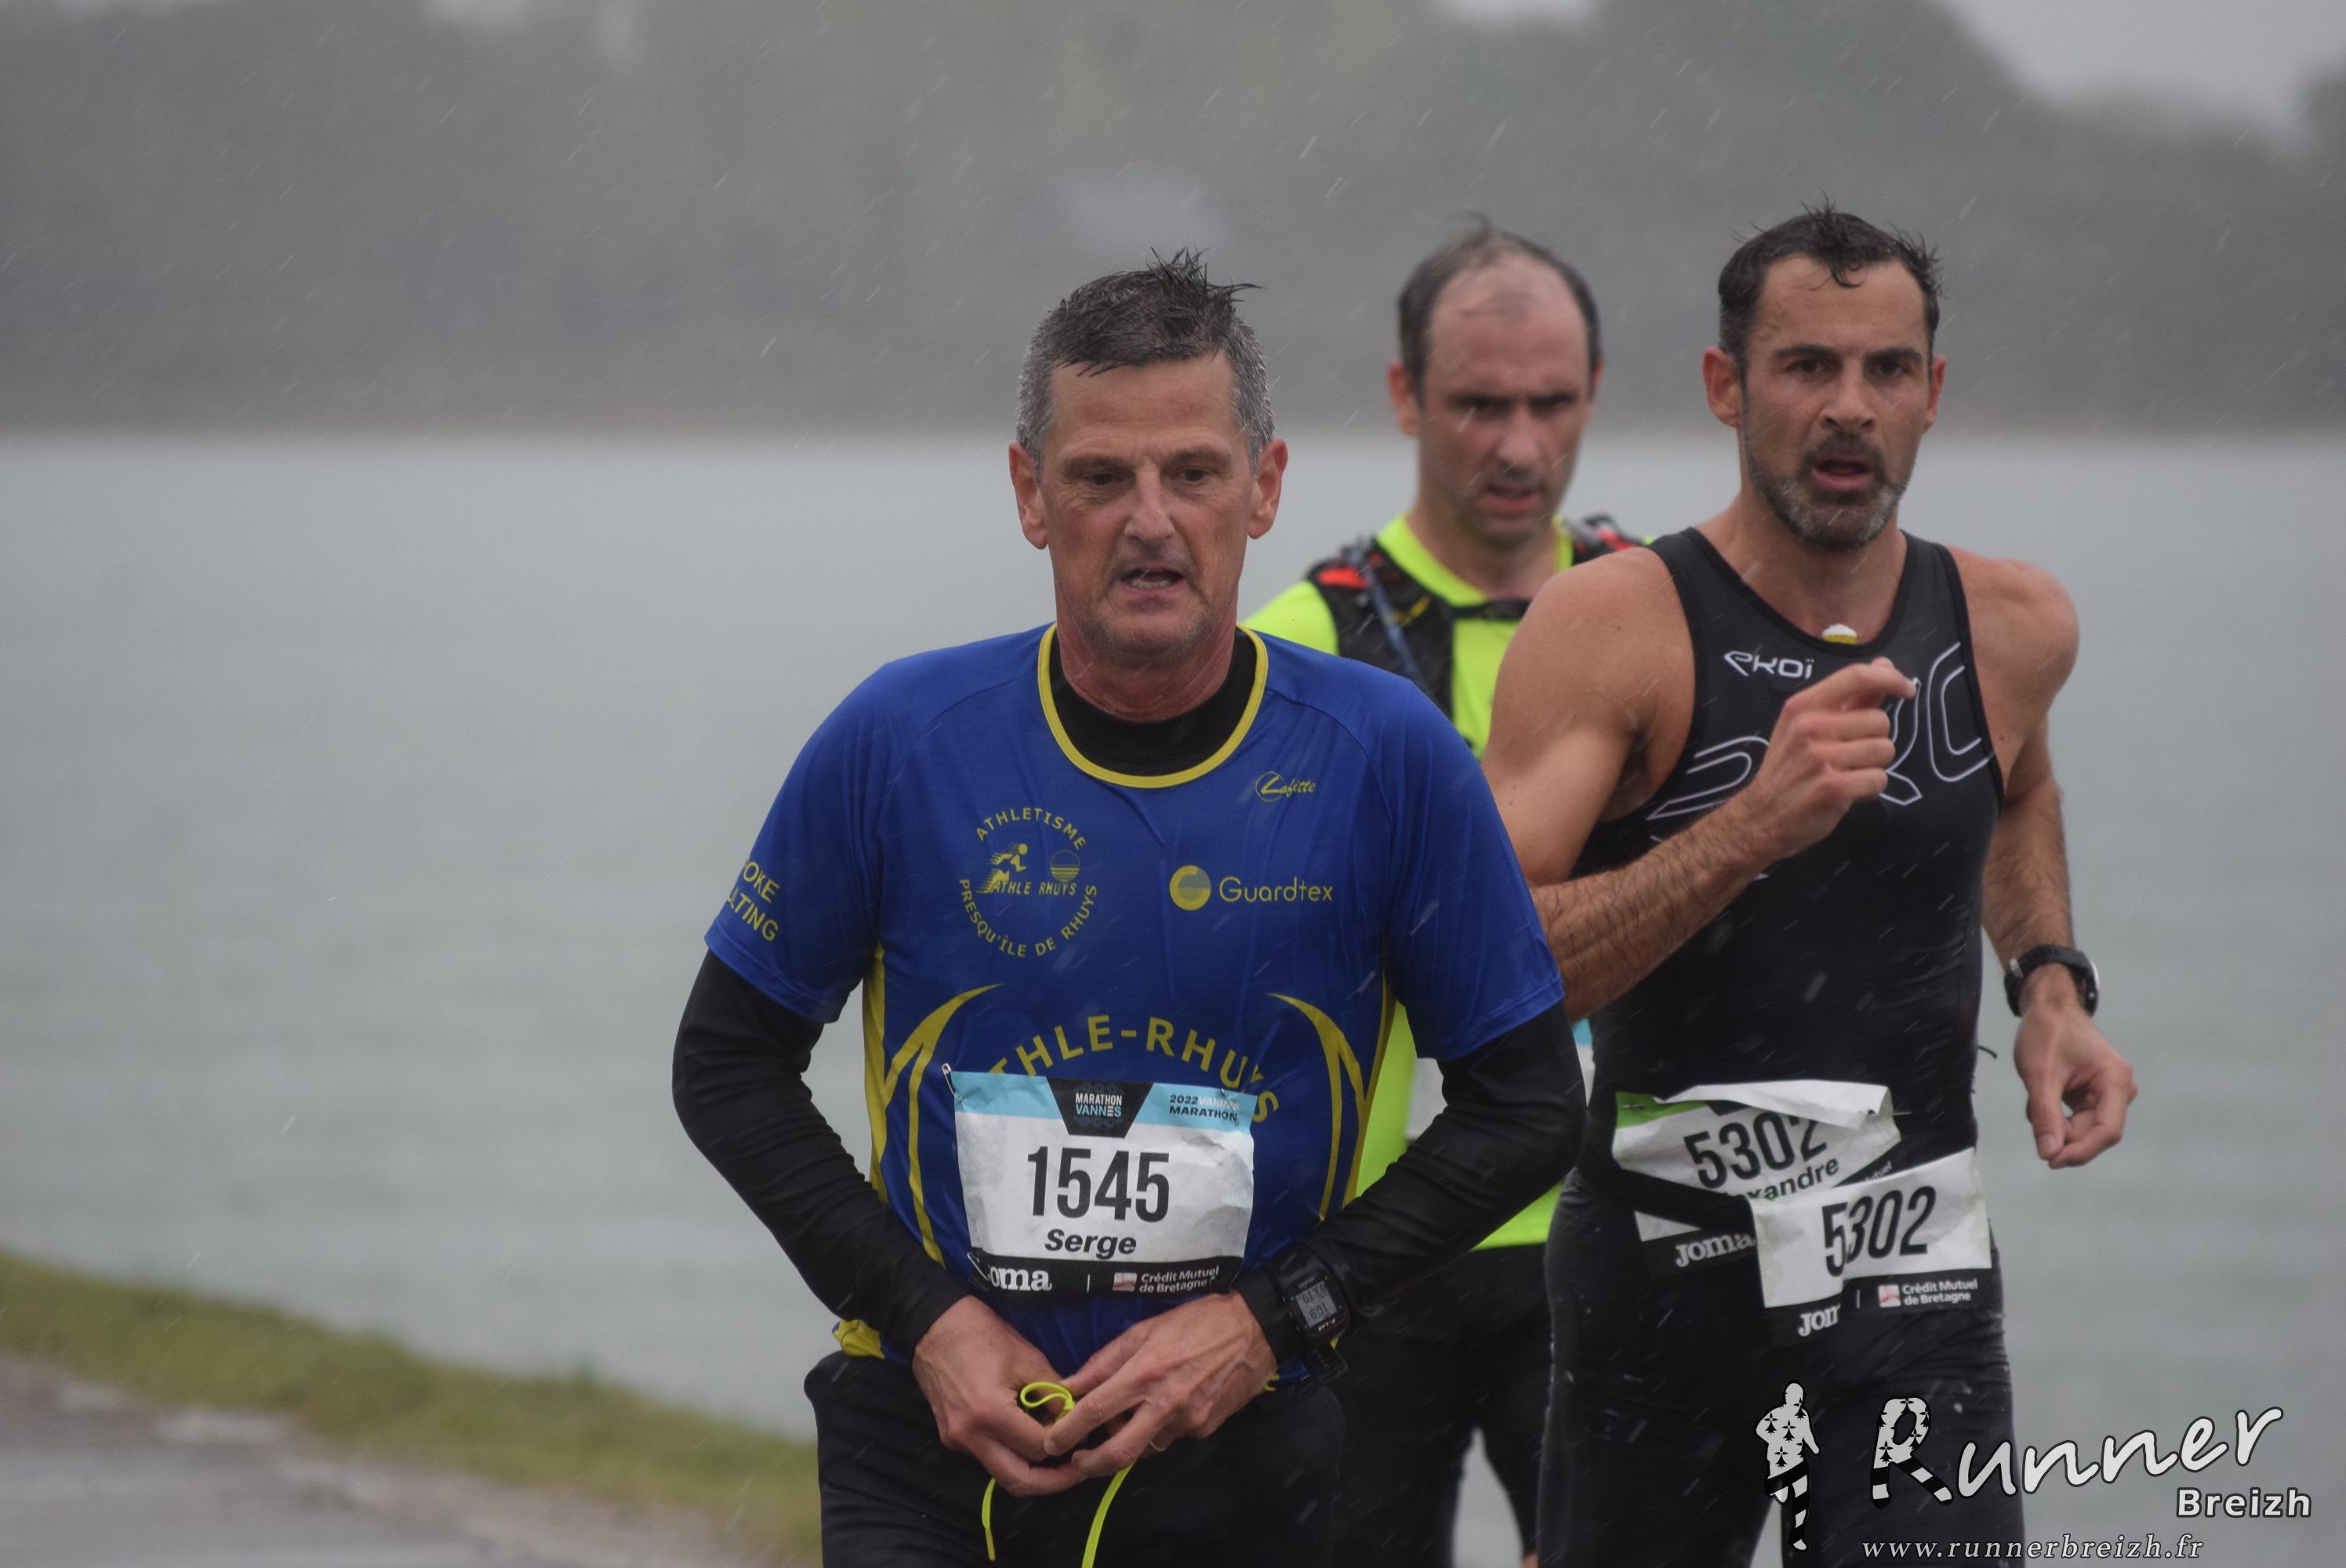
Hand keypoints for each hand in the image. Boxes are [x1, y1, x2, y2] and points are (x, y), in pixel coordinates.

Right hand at [908, 1296, 1070, 1495]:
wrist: (933, 1325)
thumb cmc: (981, 1334)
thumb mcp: (1028, 1359)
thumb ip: (1054, 1395)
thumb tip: (1075, 1419)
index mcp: (990, 1414)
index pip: (1038, 1448)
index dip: (1066, 1443)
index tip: (1083, 1433)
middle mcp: (969, 1436)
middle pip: (1018, 1481)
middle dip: (1052, 1482)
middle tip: (1078, 1471)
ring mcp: (956, 1440)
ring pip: (1001, 1473)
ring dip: (1031, 1471)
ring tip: (1058, 1457)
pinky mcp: (951, 1437)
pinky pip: (987, 1456)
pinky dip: (1011, 1454)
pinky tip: (1027, 1437)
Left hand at [1035, 1291, 1276, 1479]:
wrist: (1254, 1330)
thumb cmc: (1196, 1321)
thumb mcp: (1144, 1330)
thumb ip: (1104, 1362)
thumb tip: (1071, 1385)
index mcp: (1145, 1373)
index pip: (1095, 1411)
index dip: (1068, 1431)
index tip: (1052, 1441)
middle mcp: (1165, 1403)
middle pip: (1118, 1453)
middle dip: (1090, 1465)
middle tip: (1077, 1461)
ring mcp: (1187, 1421)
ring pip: (1144, 1447)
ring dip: (1127, 1441)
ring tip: (1125, 1419)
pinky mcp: (1204, 1429)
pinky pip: (1169, 1437)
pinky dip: (1156, 1429)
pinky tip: (1163, 1407)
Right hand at [1717, 659, 1914, 865]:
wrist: (1762, 816)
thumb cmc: (1789, 768)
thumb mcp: (1808, 726)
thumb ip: (1849, 698)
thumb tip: (1885, 665)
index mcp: (1802, 706)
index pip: (1856, 677)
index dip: (1890, 679)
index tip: (1906, 690)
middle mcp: (1809, 727)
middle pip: (1879, 720)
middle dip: (1876, 739)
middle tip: (1851, 755)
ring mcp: (1820, 757)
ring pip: (1884, 750)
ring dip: (1874, 765)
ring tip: (1849, 773)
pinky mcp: (1833, 787)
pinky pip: (1879, 778)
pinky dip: (1871, 788)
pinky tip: (1850, 791)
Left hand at [2012, 971, 2135, 1167]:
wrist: (2047, 1006)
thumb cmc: (2047, 1032)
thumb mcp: (2040, 1075)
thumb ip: (2045, 1115)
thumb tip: (2049, 1154)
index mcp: (2115, 1081)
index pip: (2108, 1131)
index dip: (2081, 1151)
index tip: (2052, 1160)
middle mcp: (2118, 1089)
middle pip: (2094, 1132)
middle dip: (2063, 1136)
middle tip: (2036, 1130)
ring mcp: (2107, 1092)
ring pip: (2082, 1127)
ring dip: (2056, 1122)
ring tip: (2036, 1096)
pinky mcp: (2093, 1093)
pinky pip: (2075, 1117)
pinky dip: (2055, 1113)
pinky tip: (2041, 1095)